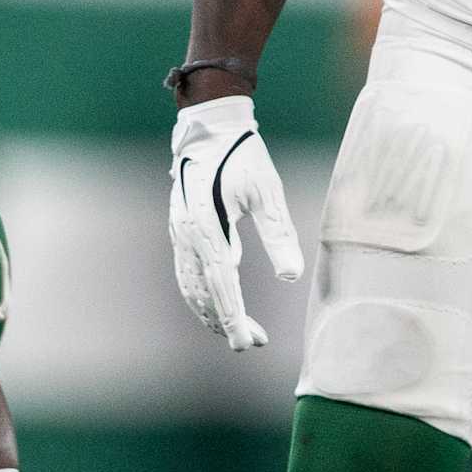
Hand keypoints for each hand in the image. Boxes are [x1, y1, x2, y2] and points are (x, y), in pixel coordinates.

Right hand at [169, 94, 302, 349]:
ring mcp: (179, 233)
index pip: (220, 283)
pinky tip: (224, 302)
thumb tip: (291, 276)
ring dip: (213, 312)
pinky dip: (204, 295)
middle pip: (203, 292)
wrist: (211, 128)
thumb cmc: (243, 156)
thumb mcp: (267, 191)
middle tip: (254, 343)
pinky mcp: (182, 230)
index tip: (248, 343)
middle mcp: (186, 234)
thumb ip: (278, 233)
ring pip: (191, 287)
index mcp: (204, 226)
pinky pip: (188, 273)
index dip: (233, 317)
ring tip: (240, 331)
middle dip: (226, 321)